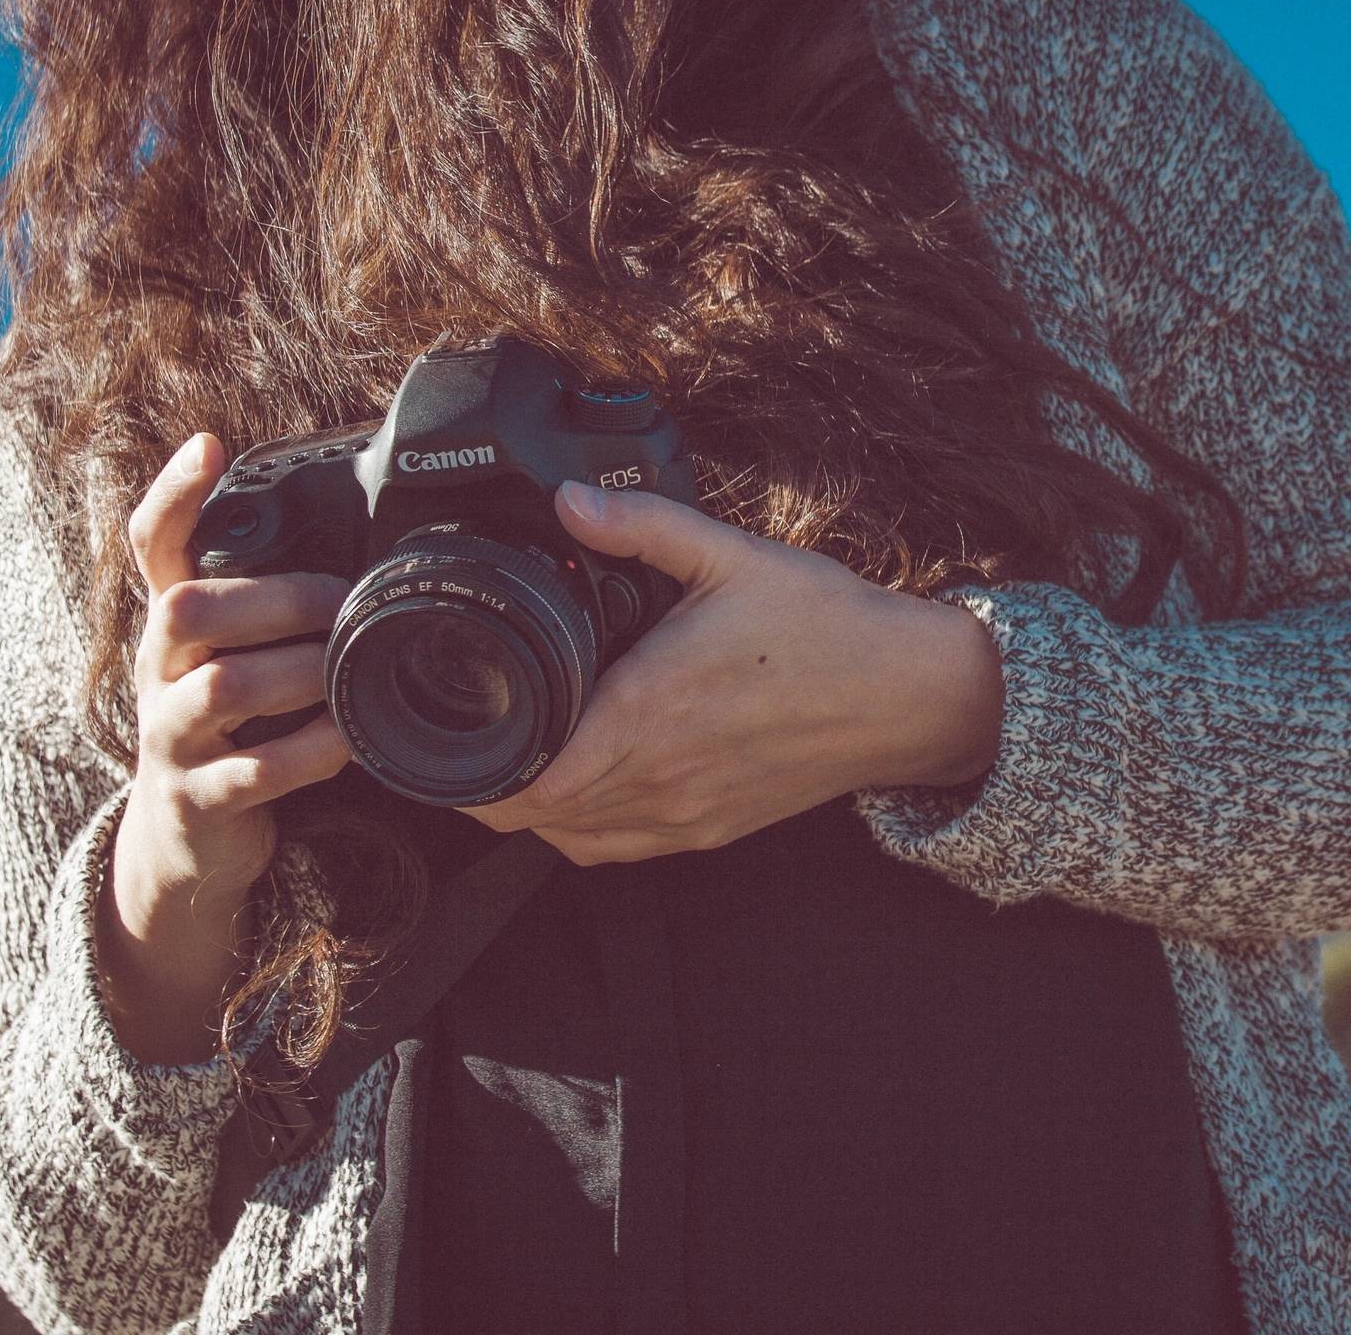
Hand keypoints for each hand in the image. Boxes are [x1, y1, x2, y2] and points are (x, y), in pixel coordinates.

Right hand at [102, 431, 353, 1061]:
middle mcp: (160, 672)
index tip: (207, 442)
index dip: (172, 494)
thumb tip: (375, 548)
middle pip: (185, 609)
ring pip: (221, 687)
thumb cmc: (240, 729)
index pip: (153, 545)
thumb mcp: (248, 658)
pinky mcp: (197, 799)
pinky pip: (251, 771)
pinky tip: (349, 743)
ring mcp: (171, 737)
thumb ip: (283, 608)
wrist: (190, 840)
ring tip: (352, 672)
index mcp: (177, 629)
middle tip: (345, 602)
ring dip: (302, 674)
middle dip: (276, 598)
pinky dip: (309, 752)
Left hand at [457, 480, 1005, 865]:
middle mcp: (658, 776)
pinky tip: (581, 790)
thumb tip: (570, 501)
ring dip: (532, 811)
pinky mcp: (714, 829)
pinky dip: (581, 830)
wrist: (909, 695)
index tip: (441, 737)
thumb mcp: (732, 557)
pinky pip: (621, 849)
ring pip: (570, 841)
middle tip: (463, 739)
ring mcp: (686, 812)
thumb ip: (642, 527)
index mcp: (646, 712)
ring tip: (511, 761)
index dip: (466, 771)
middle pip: (532, 817)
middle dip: (485, 786)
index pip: (524, 779)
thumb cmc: (828, 628)